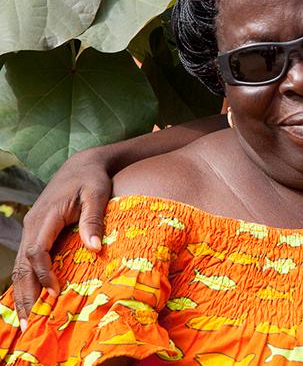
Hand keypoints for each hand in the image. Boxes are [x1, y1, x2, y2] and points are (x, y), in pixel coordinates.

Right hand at [12, 147, 112, 323]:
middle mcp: (33, 225)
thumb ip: (94, 219)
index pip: (37, 251)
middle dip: (25, 294)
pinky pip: (27, 260)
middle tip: (29, 323)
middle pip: (22, 264)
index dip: (44, 274)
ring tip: (26, 320)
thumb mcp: (97, 193)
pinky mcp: (36, 232)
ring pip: (21, 265)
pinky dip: (26, 281)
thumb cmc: (93, 178)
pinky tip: (29, 300)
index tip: (56, 292)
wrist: (82, 164)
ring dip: (22, 292)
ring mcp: (31, 229)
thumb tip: (95, 247)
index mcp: (46, 217)